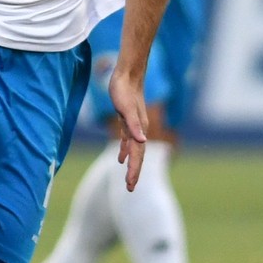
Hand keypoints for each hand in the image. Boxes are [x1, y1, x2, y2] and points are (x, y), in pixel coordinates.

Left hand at [108, 66, 147, 191]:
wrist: (127, 73)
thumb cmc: (124, 89)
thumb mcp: (125, 108)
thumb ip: (133, 125)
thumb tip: (142, 141)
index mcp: (139, 130)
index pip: (138, 155)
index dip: (134, 171)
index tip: (130, 185)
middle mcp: (139, 130)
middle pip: (138, 156)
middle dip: (134, 173)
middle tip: (130, 189)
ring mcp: (134, 126)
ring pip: (134, 151)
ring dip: (131, 165)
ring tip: (128, 179)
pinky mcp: (127, 121)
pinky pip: (127, 142)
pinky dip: (125, 151)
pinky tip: (120, 158)